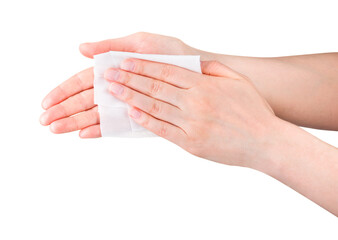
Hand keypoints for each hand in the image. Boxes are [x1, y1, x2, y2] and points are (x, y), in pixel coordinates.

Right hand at [40, 32, 206, 136]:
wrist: (197, 70)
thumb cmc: (171, 53)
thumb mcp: (140, 43)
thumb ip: (111, 46)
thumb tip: (82, 49)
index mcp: (114, 68)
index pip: (81, 81)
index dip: (63, 91)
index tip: (46, 102)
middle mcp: (117, 86)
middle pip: (84, 100)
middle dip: (63, 110)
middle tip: (44, 121)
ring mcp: (126, 101)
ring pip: (96, 113)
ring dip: (75, 121)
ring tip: (56, 129)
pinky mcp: (138, 113)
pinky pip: (116, 122)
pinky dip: (99, 128)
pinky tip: (84, 134)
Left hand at [103, 58, 276, 167]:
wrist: (265, 142)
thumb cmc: (253, 111)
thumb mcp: (238, 81)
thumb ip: (214, 70)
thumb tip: (194, 63)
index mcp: (204, 86)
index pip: (166, 71)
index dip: (143, 66)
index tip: (125, 62)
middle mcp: (195, 103)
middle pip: (155, 87)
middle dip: (129, 79)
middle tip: (108, 74)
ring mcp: (191, 124)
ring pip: (155, 107)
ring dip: (131, 97)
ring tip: (113, 90)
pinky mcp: (190, 143)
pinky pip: (162, 130)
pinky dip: (146, 121)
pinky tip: (131, 112)